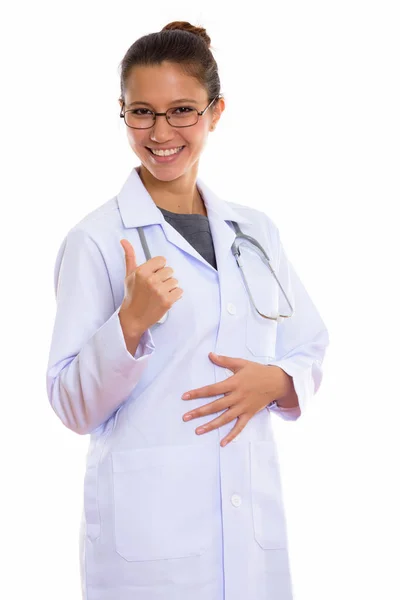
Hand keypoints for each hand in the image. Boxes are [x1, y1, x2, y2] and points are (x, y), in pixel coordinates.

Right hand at [119, 239, 182, 333]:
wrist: (133, 317)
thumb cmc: (132, 295)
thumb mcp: (129, 275)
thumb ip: (129, 256)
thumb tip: (124, 240)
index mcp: (141, 271)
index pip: (162, 260)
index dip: (159, 268)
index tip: (153, 276)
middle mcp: (150, 280)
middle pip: (170, 270)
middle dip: (164, 278)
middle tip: (154, 288)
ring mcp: (159, 291)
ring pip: (175, 281)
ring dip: (169, 287)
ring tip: (159, 294)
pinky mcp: (167, 301)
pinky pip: (179, 291)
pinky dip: (174, 296)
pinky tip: (164, 299)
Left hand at [181, 352, 295, 445]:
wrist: (277, 382)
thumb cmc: (257, 371)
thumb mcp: (241, 363)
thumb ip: (225, 360)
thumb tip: (210, 355)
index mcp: (234, 383)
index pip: (212, 389)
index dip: (198, 393)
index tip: (185, 397)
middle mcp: (237, 396)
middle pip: (215, 406)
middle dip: (199, 412)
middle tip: (185, 417)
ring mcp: (243, 407)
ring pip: (225, 418)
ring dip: (211, 425)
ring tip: (198, 431)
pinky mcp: (249, 414)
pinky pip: (239, 427)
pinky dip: (231, 435)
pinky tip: (222, 443)